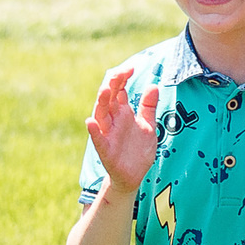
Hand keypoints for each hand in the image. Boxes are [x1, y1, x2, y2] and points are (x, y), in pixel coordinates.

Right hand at [85, 67, 161, 192]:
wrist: (134, 176)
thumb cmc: (138, 150)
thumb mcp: (148, 126)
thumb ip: (148, 107)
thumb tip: (153, 85)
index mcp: (123, 113)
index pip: (119, 90)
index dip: (123, 78)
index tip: (131, 68)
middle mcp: (113, 121)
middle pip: (109, 99)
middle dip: (112, 85)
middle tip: (118, 73)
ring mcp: (108, 134)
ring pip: (101, 115)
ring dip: (101, 102)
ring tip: (105, 90)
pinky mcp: (106, 150)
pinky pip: (98, 139)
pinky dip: (94, 131)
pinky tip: (91, 122)